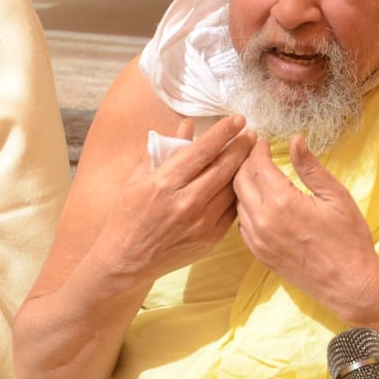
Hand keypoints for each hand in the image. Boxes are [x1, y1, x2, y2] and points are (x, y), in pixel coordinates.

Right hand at [99, 114, 255, 283]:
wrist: (126, 259)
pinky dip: (237, 194)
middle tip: (252, 132)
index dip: (222, 133)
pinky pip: (231, 210)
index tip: (237, 119)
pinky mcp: (210, 239)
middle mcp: (186, 202)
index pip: (201, 151)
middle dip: (241, 146)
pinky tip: (241, 182)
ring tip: (251, 154)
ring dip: (243, 169)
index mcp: (165, 183)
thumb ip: (164, 150)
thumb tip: (188, 127)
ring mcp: (201, 223)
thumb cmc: (127, 214)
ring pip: (231, 189)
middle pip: (223, 168)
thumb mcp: (138, 178)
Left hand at [233, 134, 378, 316]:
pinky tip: (258, 201)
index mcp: (282, 201)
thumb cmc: (349, 239)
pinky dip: (245, 208)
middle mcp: (262, 220)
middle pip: (239, 181)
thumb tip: (294, 139)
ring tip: (256, 174)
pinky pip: (241, 224)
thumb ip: (310, 167)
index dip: (257, 149)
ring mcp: (257, 240)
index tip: (262, 141)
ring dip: (243, 185)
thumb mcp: (336, 196)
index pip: (257, 166)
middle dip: (245, 162)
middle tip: (256, 153)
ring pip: (237, 203)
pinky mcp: (258, 255)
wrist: (349, 284)